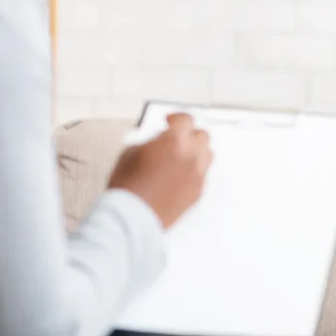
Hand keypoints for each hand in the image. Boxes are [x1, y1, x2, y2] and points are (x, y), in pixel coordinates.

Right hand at [108, 112, 213, 228]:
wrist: (132, 216)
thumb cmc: (128, 187)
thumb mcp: (131, 152)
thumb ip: (152, 141)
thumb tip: (159, 141)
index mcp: (175, 141)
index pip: (186, 120)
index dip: (176, 118)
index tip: (169, 121)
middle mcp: (191, 156)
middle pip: (201, 136)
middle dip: (189, 134)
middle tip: (176, 139)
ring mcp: (198, 175)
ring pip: (207, 154)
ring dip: (196, 152)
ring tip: (181, 157)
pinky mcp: (198, 192)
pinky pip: (202, 174)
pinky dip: (193, 171)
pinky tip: (179, 176)